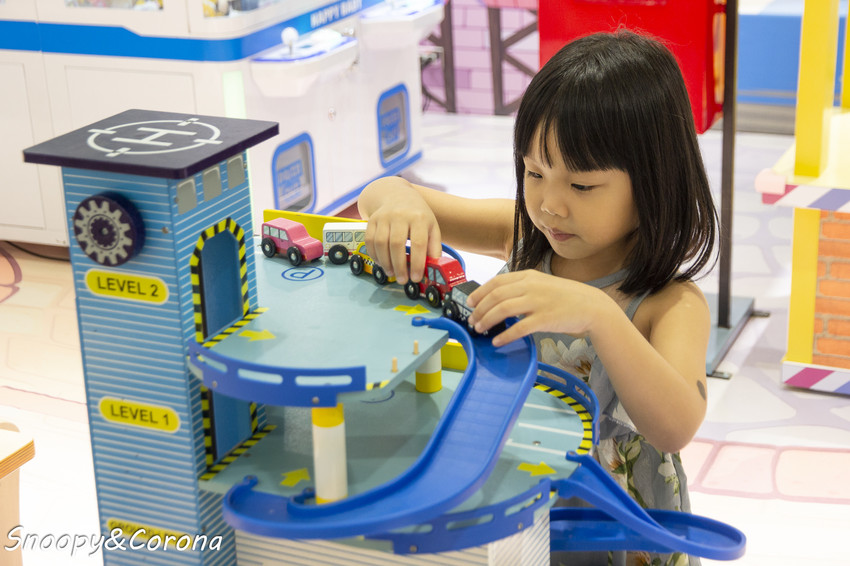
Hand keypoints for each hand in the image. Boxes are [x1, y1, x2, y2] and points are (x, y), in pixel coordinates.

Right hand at [360, 178, 442, 283]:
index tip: (416, 277)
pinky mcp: (371, 220)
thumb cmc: (417, 215)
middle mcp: (400, 215)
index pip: (418, 243)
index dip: (416, 263)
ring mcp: (383, 217)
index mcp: (419, 217)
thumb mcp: (431, 227)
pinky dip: (375, 255)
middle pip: (396, 244)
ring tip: (392, 273)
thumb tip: (433, 268)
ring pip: (381, 243)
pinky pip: (369, 241)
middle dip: (399, 266)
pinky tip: (382, 263)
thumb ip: (433, 247)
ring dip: (386, 263)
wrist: (397, 195)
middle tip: (402, 280)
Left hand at [467, 270, 610, 346]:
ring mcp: (538, 302)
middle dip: (479, 309)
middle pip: (496, 296)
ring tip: (480, 329)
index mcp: (528, 276)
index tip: (470, 303)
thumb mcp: (542, 284)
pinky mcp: (545, 319)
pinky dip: (505, 335)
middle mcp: (531, 286)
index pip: (496, 281)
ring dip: (487, 320)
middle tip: (472, 320)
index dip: (479, 292)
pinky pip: (519, 328)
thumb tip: (499, 298)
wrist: (592, 306)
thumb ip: (522, 288)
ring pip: (503, 310)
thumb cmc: (566, 297)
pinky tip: (497, 341)